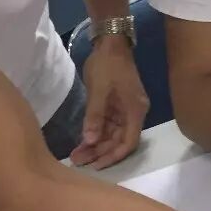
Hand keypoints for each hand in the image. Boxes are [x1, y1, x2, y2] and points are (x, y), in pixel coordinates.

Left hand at [72, 35, 149, 168]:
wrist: (110, 45)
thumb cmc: (107, 66)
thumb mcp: (99, 90)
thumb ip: (95, 117)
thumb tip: (89, 142)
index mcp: (135, 110)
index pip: (129, 142)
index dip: (113, 156)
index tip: (96, 165)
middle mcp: (132, 114)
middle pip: (119, 141)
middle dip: (100, 153)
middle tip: (78, 161)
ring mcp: (123, 111)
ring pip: (111, 136)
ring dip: (95, 146)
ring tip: (76, 156)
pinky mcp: (114, 107)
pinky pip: (106, 127)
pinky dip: (94, 135)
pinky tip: (81, 143)